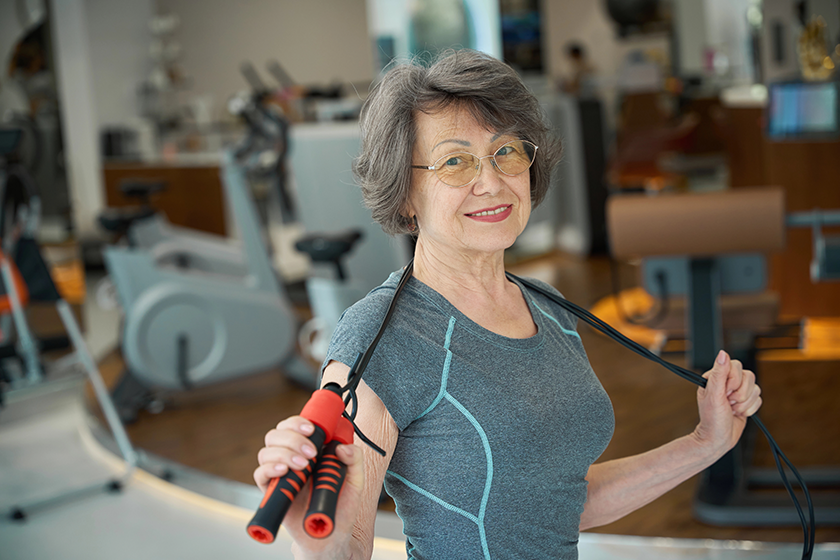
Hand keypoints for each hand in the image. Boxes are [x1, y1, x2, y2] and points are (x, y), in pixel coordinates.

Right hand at [254, 416, 364, 557]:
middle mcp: (291, 459)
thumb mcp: (356, 481)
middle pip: (277, 434)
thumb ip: (355, 459)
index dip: (298, 422)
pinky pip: (260, 474)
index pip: (294, 426)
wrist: (331, 536)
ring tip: (304, 466)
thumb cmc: (342, 507)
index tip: (313, 430)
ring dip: (284, 452)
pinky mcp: (272, 492)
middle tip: (312, 453)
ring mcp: (280, 475)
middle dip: (293, 438)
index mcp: (309, 451)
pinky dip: (270, 468)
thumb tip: (341, 446)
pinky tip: (285, 471)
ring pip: (266, 451)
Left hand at [693, 350, 761, 457]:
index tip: (725, 393)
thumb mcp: (714, 395)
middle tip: (729, 403)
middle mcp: (727, 382)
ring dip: (745, 403)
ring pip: (755, 388)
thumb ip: (719, 373)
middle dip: (740, 394)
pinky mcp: (747, 401)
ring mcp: (738, 391)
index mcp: (715, 377)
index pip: (735, 365)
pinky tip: (738, 414)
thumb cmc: (712, 419)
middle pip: (749, 376)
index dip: (733, 381)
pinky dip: (750, 409)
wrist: (718, 440)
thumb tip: (723, 353)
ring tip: (732, 410)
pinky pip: (759, 399)